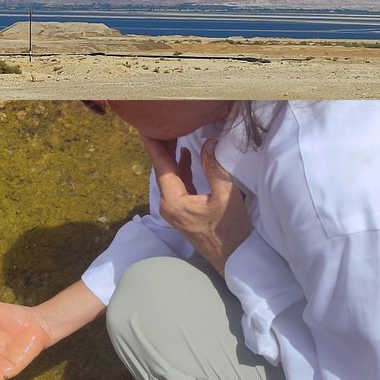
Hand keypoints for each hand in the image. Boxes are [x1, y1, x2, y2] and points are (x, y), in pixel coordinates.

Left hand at [141, 136, 250, 275]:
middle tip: (160, 120)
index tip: (145, 126)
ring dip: (171, 155)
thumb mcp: (226, 195)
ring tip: (172, 131)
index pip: (161, 165)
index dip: (153, 144)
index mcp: (173, 200)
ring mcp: (174, 209)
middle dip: (162, 145)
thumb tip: (208, 142)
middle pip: (162, 169)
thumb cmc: (231, 230)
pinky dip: (179, 168)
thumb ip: (214, 167)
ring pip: (169, 176)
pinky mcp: (182, 211)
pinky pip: (177, 184)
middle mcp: (168, 204)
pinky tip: (184, 154)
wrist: (234, 258)